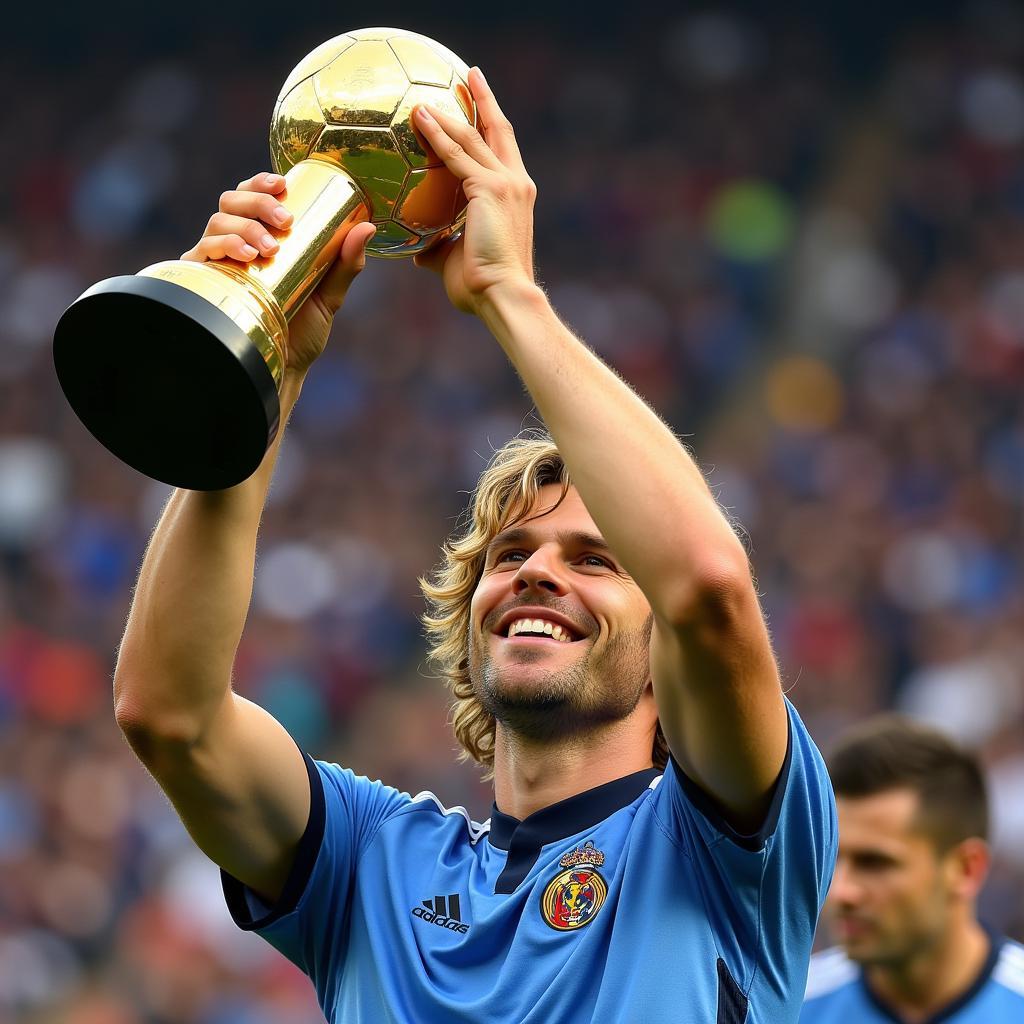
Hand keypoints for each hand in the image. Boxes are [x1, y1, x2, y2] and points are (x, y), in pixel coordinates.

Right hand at [181, 172, 375, 378]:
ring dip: (244, 226)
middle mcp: (236, 244)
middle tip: (284, 222)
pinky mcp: (203, 283)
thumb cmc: (304, 329)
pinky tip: (245, 255)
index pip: (252, 196)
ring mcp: (218, 262)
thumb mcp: (330, 294)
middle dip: (257, 202)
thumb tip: (368, 228)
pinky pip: (201, 252)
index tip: (281, 183)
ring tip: (268, 247)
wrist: (284, 367)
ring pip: (217, 222)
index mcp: (262, 237)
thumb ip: (347, 264)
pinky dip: (221, 246)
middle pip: (232, 202)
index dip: (261, 182)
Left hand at [411, 67, 535, 314]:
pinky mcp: (489, 188)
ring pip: (473, 138)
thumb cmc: (483, 287)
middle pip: (498, 130)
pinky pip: (456, 156)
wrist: (502, 296)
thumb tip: (418, 247)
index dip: (493, 126)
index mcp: (516, 197)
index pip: (503, 153)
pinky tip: (419, 118)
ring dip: (450, 113)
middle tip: (471, 75)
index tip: (483, 103)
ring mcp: (506, 183)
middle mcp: (517, 184)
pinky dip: (436, 135)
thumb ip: (440, 246)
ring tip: (427, 95)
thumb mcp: (457, 259)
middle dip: (484, 100)